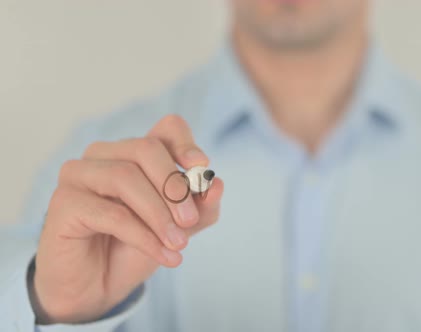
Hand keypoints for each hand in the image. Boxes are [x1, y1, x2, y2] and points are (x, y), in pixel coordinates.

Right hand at [30, 115, 223, 323]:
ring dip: (159, 214)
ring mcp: (79, 174)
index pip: (166, 128)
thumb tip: (217, 185)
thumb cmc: (135, 248)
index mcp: (134, 153)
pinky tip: (163, 255)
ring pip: (126, 177)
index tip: (202, 168)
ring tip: (178, 243)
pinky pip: (111, 213)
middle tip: (191, 221)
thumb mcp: (178, 228)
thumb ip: (200, 208)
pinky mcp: (64, 202)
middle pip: (146, 149)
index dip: (186, 144)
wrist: (97, 288)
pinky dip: (144, 236)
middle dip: (174, 187)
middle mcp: (104, 155)